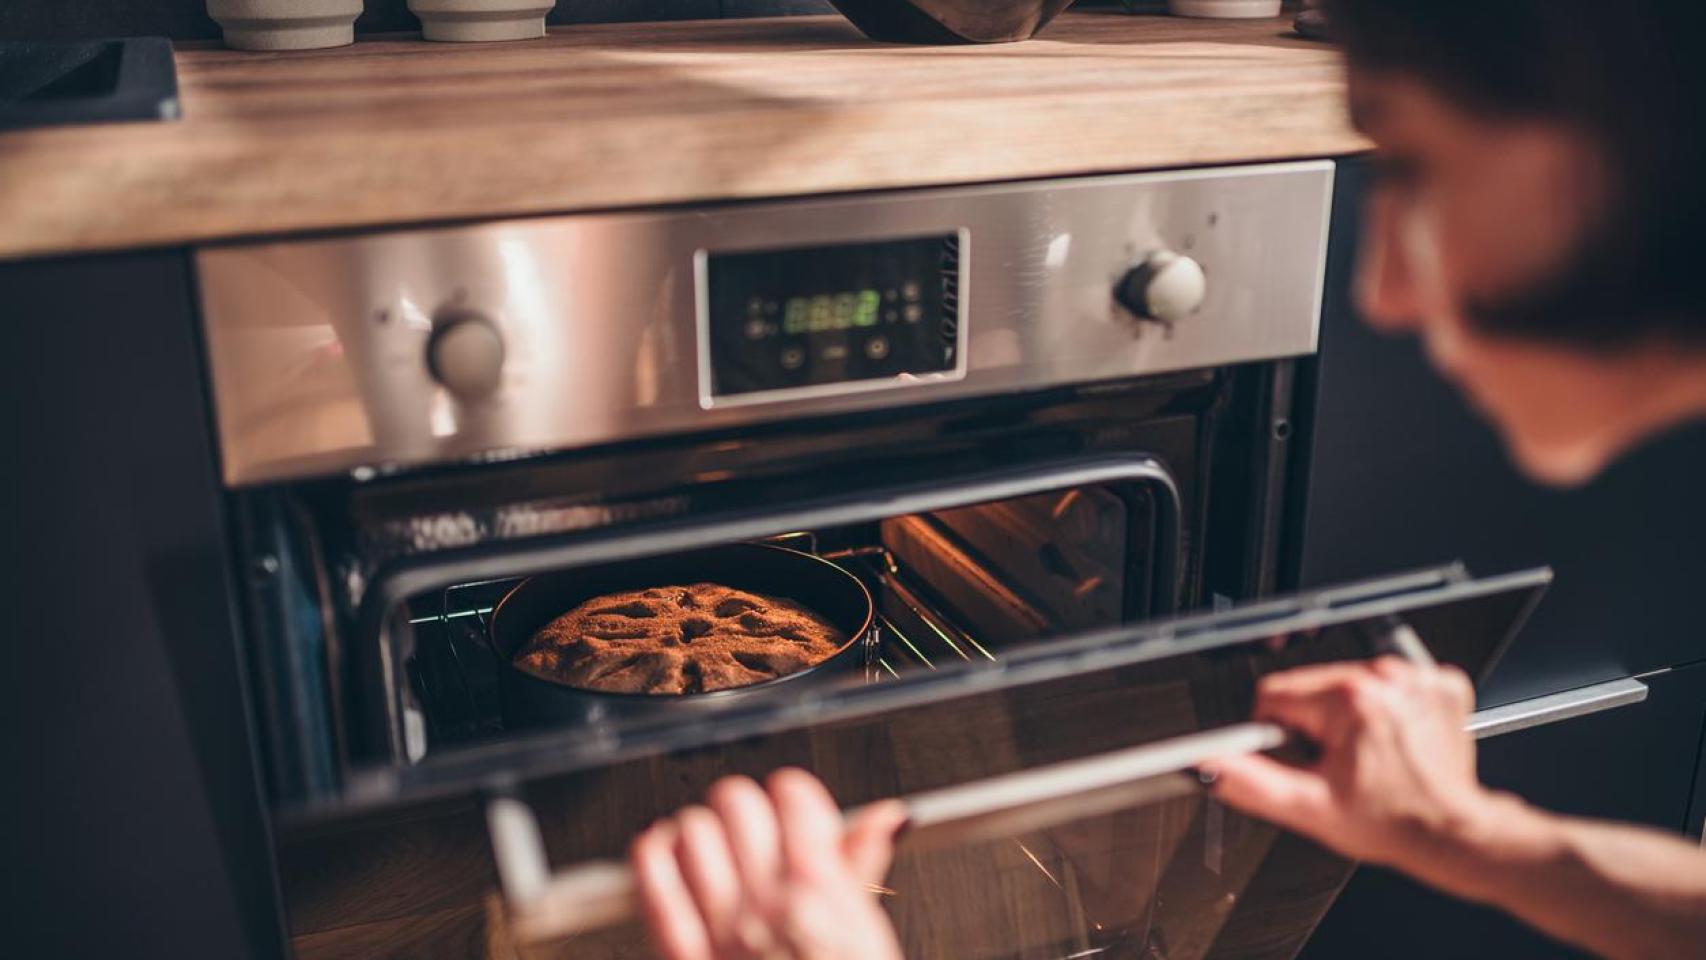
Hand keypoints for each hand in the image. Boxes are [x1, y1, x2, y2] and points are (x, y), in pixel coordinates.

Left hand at [631, 769, 907, 959]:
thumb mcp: (867, 936)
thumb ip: (861, 868)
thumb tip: (883, 818)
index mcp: (822, 892)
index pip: (793, 797)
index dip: (793, 794)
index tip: (793, 802)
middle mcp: (769, 906)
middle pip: (739, 805)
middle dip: (746, 806)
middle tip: (753, 823)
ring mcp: (722, 932)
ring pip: (692, 834)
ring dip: (699, 827)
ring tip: (709, 839)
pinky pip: (656, 888)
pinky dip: (653, 857)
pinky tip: (659, 847)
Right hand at [1201, 656, 1492, 868]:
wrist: (1452, 835)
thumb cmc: (1392, 823)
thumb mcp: (1309, 808)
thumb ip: (1252, 781)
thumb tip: (1212, 764)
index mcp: (1348, 700)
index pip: (1275, 694)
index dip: (1278, 733)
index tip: (1306, 758)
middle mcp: (1383, 679)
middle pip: (1312, 687)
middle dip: (1315, 725)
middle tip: (1339, 765)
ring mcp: (1415, 679)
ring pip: (1348, 684)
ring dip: (1349, 717)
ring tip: (1368, 756)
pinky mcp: (1438, 684)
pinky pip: (1390, 685)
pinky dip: (1388, 710)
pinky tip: (1393, 741)